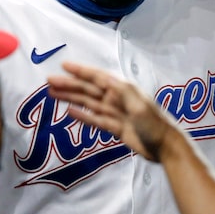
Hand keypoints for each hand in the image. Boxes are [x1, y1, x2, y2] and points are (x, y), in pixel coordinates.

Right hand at [46, 61, 176, 160]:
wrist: (165, 148)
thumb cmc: (155, 124)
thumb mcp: (139, 105)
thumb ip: (122, 92)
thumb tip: (104, 80)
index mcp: (123, 89)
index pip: (97, 77)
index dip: (80, 71)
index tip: (64, 66)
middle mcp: (117, 98)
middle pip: (88, 89)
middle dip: (69, 85)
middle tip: (49, 81)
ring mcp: (115, 113)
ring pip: (88, 103)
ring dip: (71, 98)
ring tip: (53, 94)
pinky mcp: (114, 128)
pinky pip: (94, 119)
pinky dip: (82, 115)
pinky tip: (69, 111)